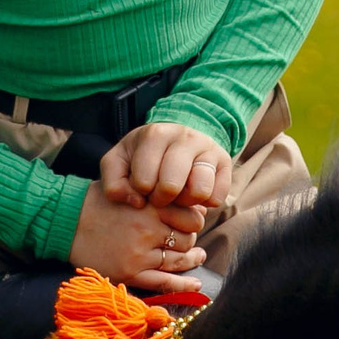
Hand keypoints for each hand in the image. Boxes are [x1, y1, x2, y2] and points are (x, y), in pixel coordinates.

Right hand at [70, 185, 209, 294]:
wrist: (67, 221)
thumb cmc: (99, 202)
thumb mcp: (129, 186)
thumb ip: (158, 194)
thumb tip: (192, 207)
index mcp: (150, 205)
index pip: (191, 217)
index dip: (194, 220)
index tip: (192, 221)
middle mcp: (148, 229)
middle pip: (187, 239)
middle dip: (190, 239)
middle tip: (188, 238)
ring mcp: (139, 253)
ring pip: (178, 261)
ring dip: (191, 260)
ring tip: (196, 256)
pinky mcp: (130, 272)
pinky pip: (164, 282)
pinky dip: (183, 285)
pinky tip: (195, 284)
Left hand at [102, 122, 231, 211]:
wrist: (173, 139)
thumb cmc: (140, 156)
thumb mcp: (118, 164)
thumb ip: (113, 184)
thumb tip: (137, 201)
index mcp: (156, 134)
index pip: (145, 181)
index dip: (141, 192)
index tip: (142, 187)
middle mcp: (185, 137)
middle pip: (172, 186)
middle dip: (162, 199)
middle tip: (159, 195)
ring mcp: (208, 148)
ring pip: (199, 191)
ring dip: (185, 202)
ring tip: (177, 195)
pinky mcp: (225, 162)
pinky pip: (218, 197)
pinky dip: (204, 203)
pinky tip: (192, 192)